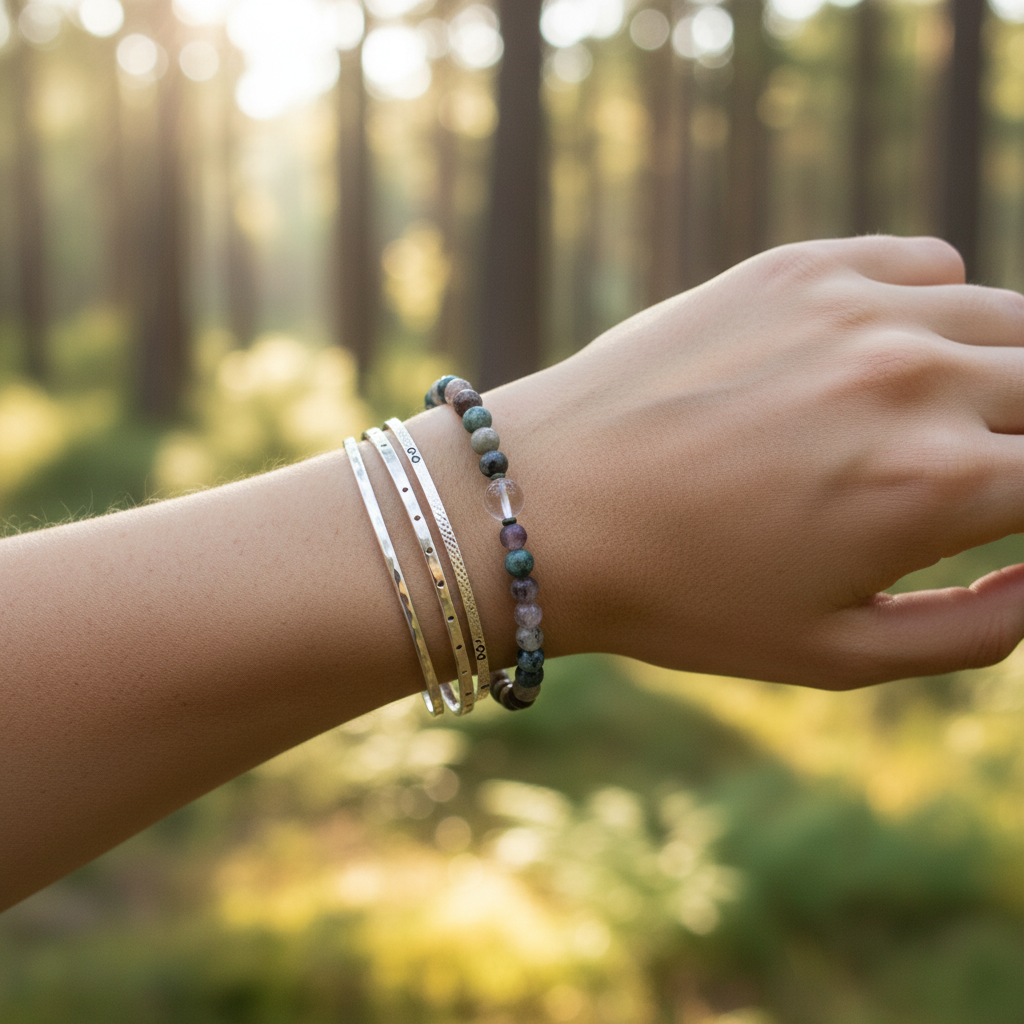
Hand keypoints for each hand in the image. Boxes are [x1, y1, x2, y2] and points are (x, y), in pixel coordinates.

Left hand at [474, 236, 1023, 687]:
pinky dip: (935, 310)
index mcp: (940, 484)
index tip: (1000, 517)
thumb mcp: (838, 653)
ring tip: (938, 427)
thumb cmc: (681, 596)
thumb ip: (978, 630)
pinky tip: (890, 357)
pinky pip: (923, 265)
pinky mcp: (796, 266)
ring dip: (1001, 376)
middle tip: (973, 481)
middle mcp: (916, 375)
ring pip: (1004, 321)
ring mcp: (855, 306)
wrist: (544, 507)